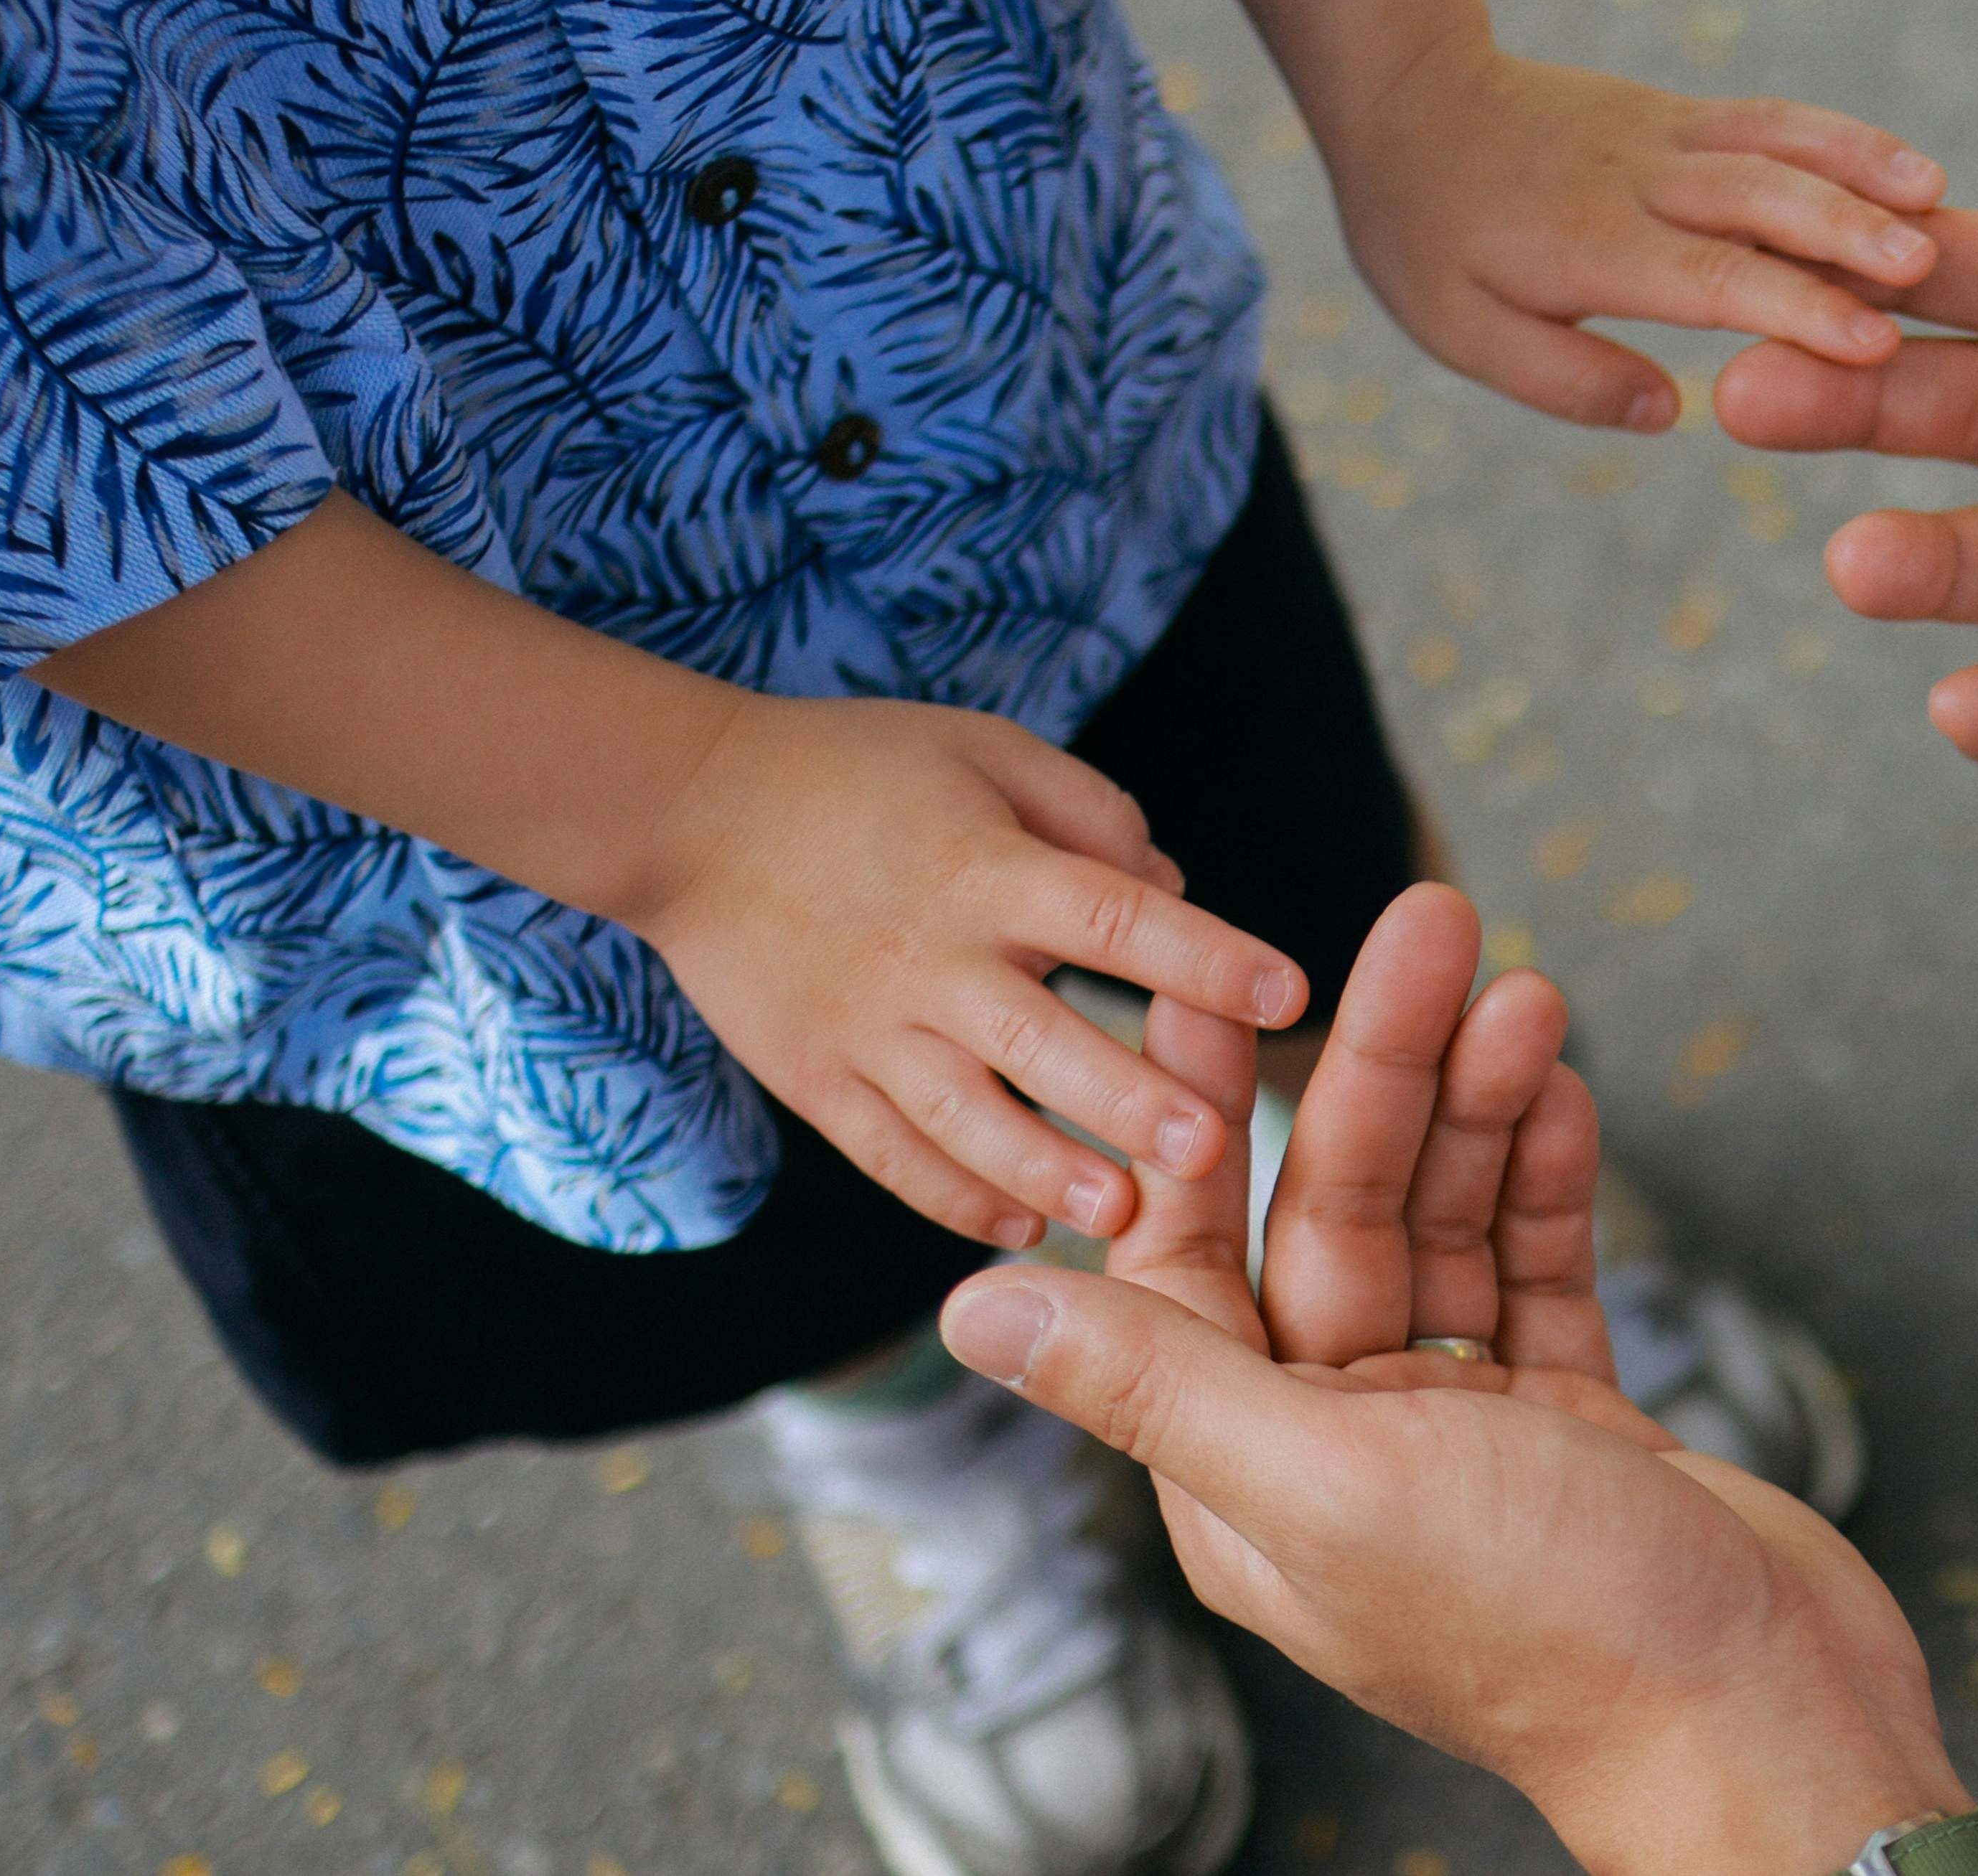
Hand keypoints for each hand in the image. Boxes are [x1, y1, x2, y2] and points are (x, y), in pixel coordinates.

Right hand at [626, 693, 1307, 1247]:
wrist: (689, 815)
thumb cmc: (858, 771)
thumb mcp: (983, 749)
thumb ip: (1088, 813)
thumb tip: (1174, 886)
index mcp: (985, 869)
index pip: (1112, 915)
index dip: (1202, 955)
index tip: (1288, 990)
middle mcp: (931, 957)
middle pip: (1041, 1039)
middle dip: (1125, 1098)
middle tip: (1208, 1150)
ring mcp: (867, 1028)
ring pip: (965, 1119)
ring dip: (1044, 1171)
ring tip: (1118, 1218)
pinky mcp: (817, 1079)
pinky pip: (889, 1155)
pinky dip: (952, 1197)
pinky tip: (1017, 1227)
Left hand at [938, 886, 1962, 1875]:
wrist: (1766, 1726)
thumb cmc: (1547, 1629)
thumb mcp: (1323, 1486)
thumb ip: (1153, 1382)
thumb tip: (964, 1313)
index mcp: (1243, 1472)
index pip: (1189, 1250)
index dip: (1196, 1105)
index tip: (1203, 975)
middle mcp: (1334, 1445)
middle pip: (1334, 1213)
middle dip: (1383, 1067)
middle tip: (1433, 923)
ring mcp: (1459, 1434)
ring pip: (1446, 1226)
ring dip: (1478, 1104)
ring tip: (1524, 985)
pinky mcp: (1570, 1427)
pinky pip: (1537, 1273)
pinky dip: (1547, 1181)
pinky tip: (1560, 1086)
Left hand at [1321, 37, 1948, 429]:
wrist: (1408, 99)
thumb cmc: (1428, 235)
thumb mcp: (1460, 331)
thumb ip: (1564, 378)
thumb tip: (1670, 415)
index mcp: (1588, 244)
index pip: (1708, 278)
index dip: (1794, 308)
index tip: (1870, 345)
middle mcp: (1637, 179)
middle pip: (1759, 198)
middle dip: (1848, 232)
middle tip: (1931, 269)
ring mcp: (1663, 134)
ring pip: (1776, 143)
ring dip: (1860, 168)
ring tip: (1937, 201)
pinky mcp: (1677, 112)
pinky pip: (1769, 119)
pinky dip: (1839, 136)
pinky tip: (1901, 165)